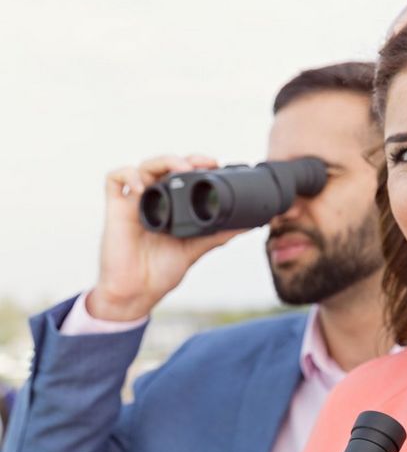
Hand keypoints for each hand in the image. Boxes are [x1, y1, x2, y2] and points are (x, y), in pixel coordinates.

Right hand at [89, 154, 246, 320]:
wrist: (138, 292)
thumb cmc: (161, 271)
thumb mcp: (195, 249)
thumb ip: (218, 235)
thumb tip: (248, 225)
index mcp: (171, 206)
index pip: (182, 176)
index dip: (197, 165)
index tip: (216, 164)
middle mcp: (153, 200)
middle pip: (165, 166)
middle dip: (184, 159)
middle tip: (205, 163)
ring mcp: (134, 202)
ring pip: (143, 166)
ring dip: (163, 161)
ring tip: (182, 169)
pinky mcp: (115, 209)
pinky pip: (114, 179)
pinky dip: (128, 175)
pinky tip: (142, 186)